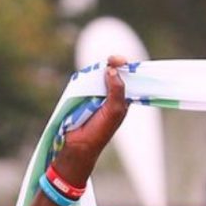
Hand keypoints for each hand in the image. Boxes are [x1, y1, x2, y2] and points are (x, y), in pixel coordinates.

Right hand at [52, 57, 131, 187]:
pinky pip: (84, 82)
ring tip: (97, 72)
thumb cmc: (101, 130)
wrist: (79, 144)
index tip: (120, 61)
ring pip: (97, 76)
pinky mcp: (82, 96)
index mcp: (121, 99)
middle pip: (112, 73)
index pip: (126, 78)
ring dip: (97, 72)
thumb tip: (111, 69)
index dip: (124, 67)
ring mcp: (95, 95)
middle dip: (111, 66)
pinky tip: (86, 77)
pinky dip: (85, 78)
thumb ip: (117, 89)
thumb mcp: (115, 109)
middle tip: (110, 61)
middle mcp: (109, 95)